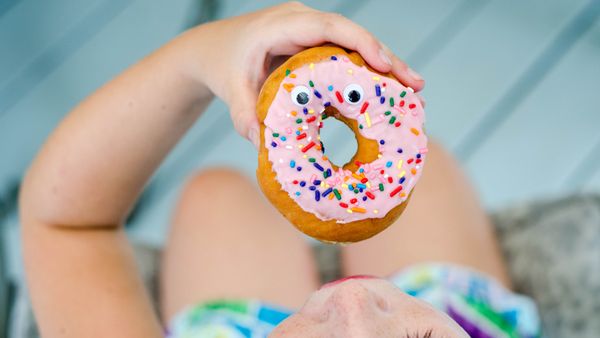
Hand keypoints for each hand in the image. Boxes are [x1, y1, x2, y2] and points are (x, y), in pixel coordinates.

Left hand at [180, 2, 424, 147]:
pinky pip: (346, 59)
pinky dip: (367, 77)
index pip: (329, 26)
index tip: (384, 63)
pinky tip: (387, 97)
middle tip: (416, 85)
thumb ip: (241, 113)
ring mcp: (312, 35)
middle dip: (386, 59)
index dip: (360, 41)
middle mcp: (303, 23)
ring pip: (355, 48)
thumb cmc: (222, 63)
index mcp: (283, 25)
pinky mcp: (316, 49)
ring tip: (413, 93)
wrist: (213, 50)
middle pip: (353, 36)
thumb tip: (259, 143)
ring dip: (384, 69)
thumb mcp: (229, 87)